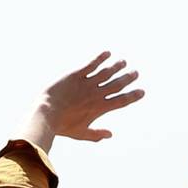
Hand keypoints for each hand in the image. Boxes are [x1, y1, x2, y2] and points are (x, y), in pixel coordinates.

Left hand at [29, 52, 145, 144]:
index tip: (142, 92)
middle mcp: (96, 94)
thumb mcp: (80, 133)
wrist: (46, 114)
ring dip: (116, 66)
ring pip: (106, 72)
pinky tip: (107, 53)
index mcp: (99, 108)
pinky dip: (100, 58)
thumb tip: (110, 134)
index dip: (133, 96)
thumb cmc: (62, 126)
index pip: (121, 101)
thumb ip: (96, 134)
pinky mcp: (75, 75)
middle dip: (128, 78)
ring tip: (123, 62)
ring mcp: (87, 83)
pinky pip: (91, 64)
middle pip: (117, 84)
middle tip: (135, 73)